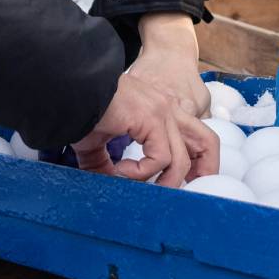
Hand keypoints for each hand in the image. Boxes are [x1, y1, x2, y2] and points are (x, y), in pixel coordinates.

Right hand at [74, 17, 216, 185]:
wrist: (71, 85)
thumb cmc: (80, 106)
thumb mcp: (96, 140)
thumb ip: (104, 162)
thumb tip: (108, 184)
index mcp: (160, 109)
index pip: (194, 135)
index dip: (197, 161)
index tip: (186, 183)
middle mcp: (168, 108)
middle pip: (207, 142)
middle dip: (203, 172)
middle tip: (185, 194)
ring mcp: (162, 112)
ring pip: (181, 159)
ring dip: (163, 182)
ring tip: (137, 186)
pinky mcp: (151, 119)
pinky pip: (160, 158)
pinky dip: (141, 172)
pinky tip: (120, 170)